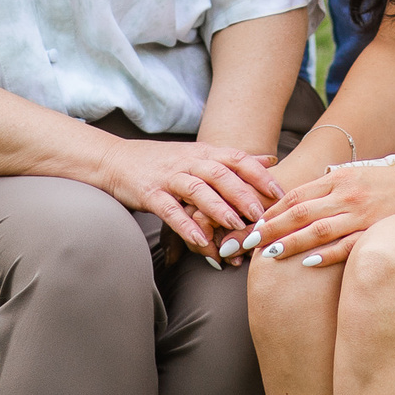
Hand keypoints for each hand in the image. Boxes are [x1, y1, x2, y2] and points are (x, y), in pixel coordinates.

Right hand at [95, 139, 283, 256]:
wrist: (115, 160)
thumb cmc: (163, 161)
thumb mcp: (200, 154)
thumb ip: (234, 160)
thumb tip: (272, 159)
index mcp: (204, 152)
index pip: (237, 158)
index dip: (259, 175)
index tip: (279, 193)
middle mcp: (189, 162)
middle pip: (220, 174)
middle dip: (243, 194)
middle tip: (262, 215)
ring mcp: (169, 177)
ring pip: (198, 190)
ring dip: (219, 209)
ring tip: (237, 227)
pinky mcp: (150, 194)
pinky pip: (170, 210)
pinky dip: (186, 226)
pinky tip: (200, 241)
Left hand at [242, 160, 394, 267]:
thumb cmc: (394, 183)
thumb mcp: (361, 173)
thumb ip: (334, 182)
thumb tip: (306, 193)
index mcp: (340, 178)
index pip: (297, 195)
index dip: (272, 210)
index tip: (253, 224)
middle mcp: (347, 194)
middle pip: (300, 212)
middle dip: (272, 228)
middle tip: (249, 243)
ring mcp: (362, 214)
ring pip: (318, 229)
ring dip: (291, 242)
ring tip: (269, 254)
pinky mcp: (377, 231)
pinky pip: (347, 244)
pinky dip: (326, 253)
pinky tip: (308, 263)